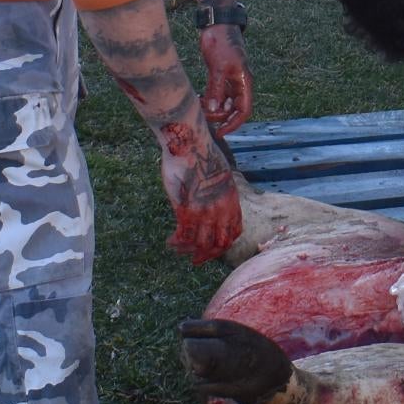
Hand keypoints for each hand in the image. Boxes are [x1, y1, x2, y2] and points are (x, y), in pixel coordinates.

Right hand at [158, 122, 242, 262]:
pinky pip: (183, 235)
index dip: (223, 244)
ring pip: (200, 244)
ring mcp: (206, 211)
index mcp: (232, 200)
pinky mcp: (188, 210)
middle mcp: (222, 209)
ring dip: (187, 250)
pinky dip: (176, 242)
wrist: (190, 143)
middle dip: (206, 255)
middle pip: (219, 245)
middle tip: (194, 260)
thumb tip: (211, 200)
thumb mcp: (219, 173)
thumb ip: (218, 191)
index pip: (234, 233)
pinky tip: (169, 241)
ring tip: (175, 248)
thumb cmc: (200, 153)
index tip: (212, 248)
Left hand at [196, 25, 253, 134]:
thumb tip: (214, 109)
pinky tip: (197, 98)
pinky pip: (216, 94)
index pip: (244, 111)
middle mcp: (239, 84)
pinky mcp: (220, 75)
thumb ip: (216, 89)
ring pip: (223, 103)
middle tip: (202, 114)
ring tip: (197, 106)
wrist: (217, 23)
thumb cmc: (222, 42)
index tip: (220, 132)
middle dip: (219, 116)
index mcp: (244, 82)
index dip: (233, 124)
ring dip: (212, 108)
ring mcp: (229, 80)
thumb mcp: (218, 66)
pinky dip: (207, 99)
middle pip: (233, 110)